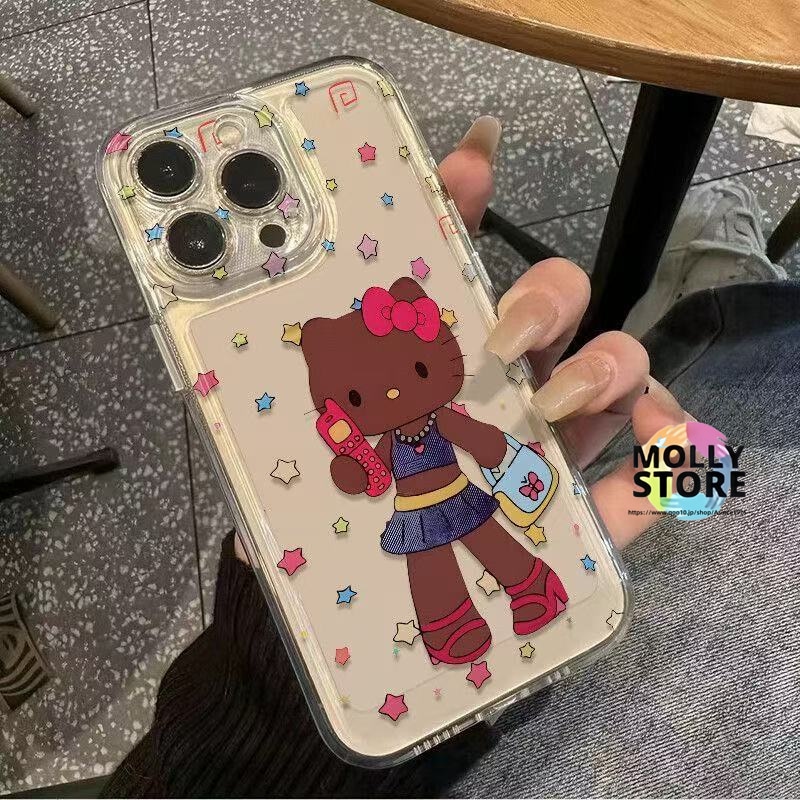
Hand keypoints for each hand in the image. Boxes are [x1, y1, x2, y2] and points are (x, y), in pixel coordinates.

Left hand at [237, 116, 686, 561]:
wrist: (353, 614)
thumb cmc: (332, 523)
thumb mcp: (298, 454)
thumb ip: (282, 395)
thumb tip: (240, 330)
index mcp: (433, 357)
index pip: (456, 260)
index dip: (469, 200)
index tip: (472, 158)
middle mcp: (502, 383)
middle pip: (556, 299)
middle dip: (544, 295)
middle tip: (499, 340)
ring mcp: (553, 442)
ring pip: (617, 366)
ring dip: (604, 367)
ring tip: (554, 406)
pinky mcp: (591, 508)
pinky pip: (656, 469)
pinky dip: (668, 459)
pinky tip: (648, 466)